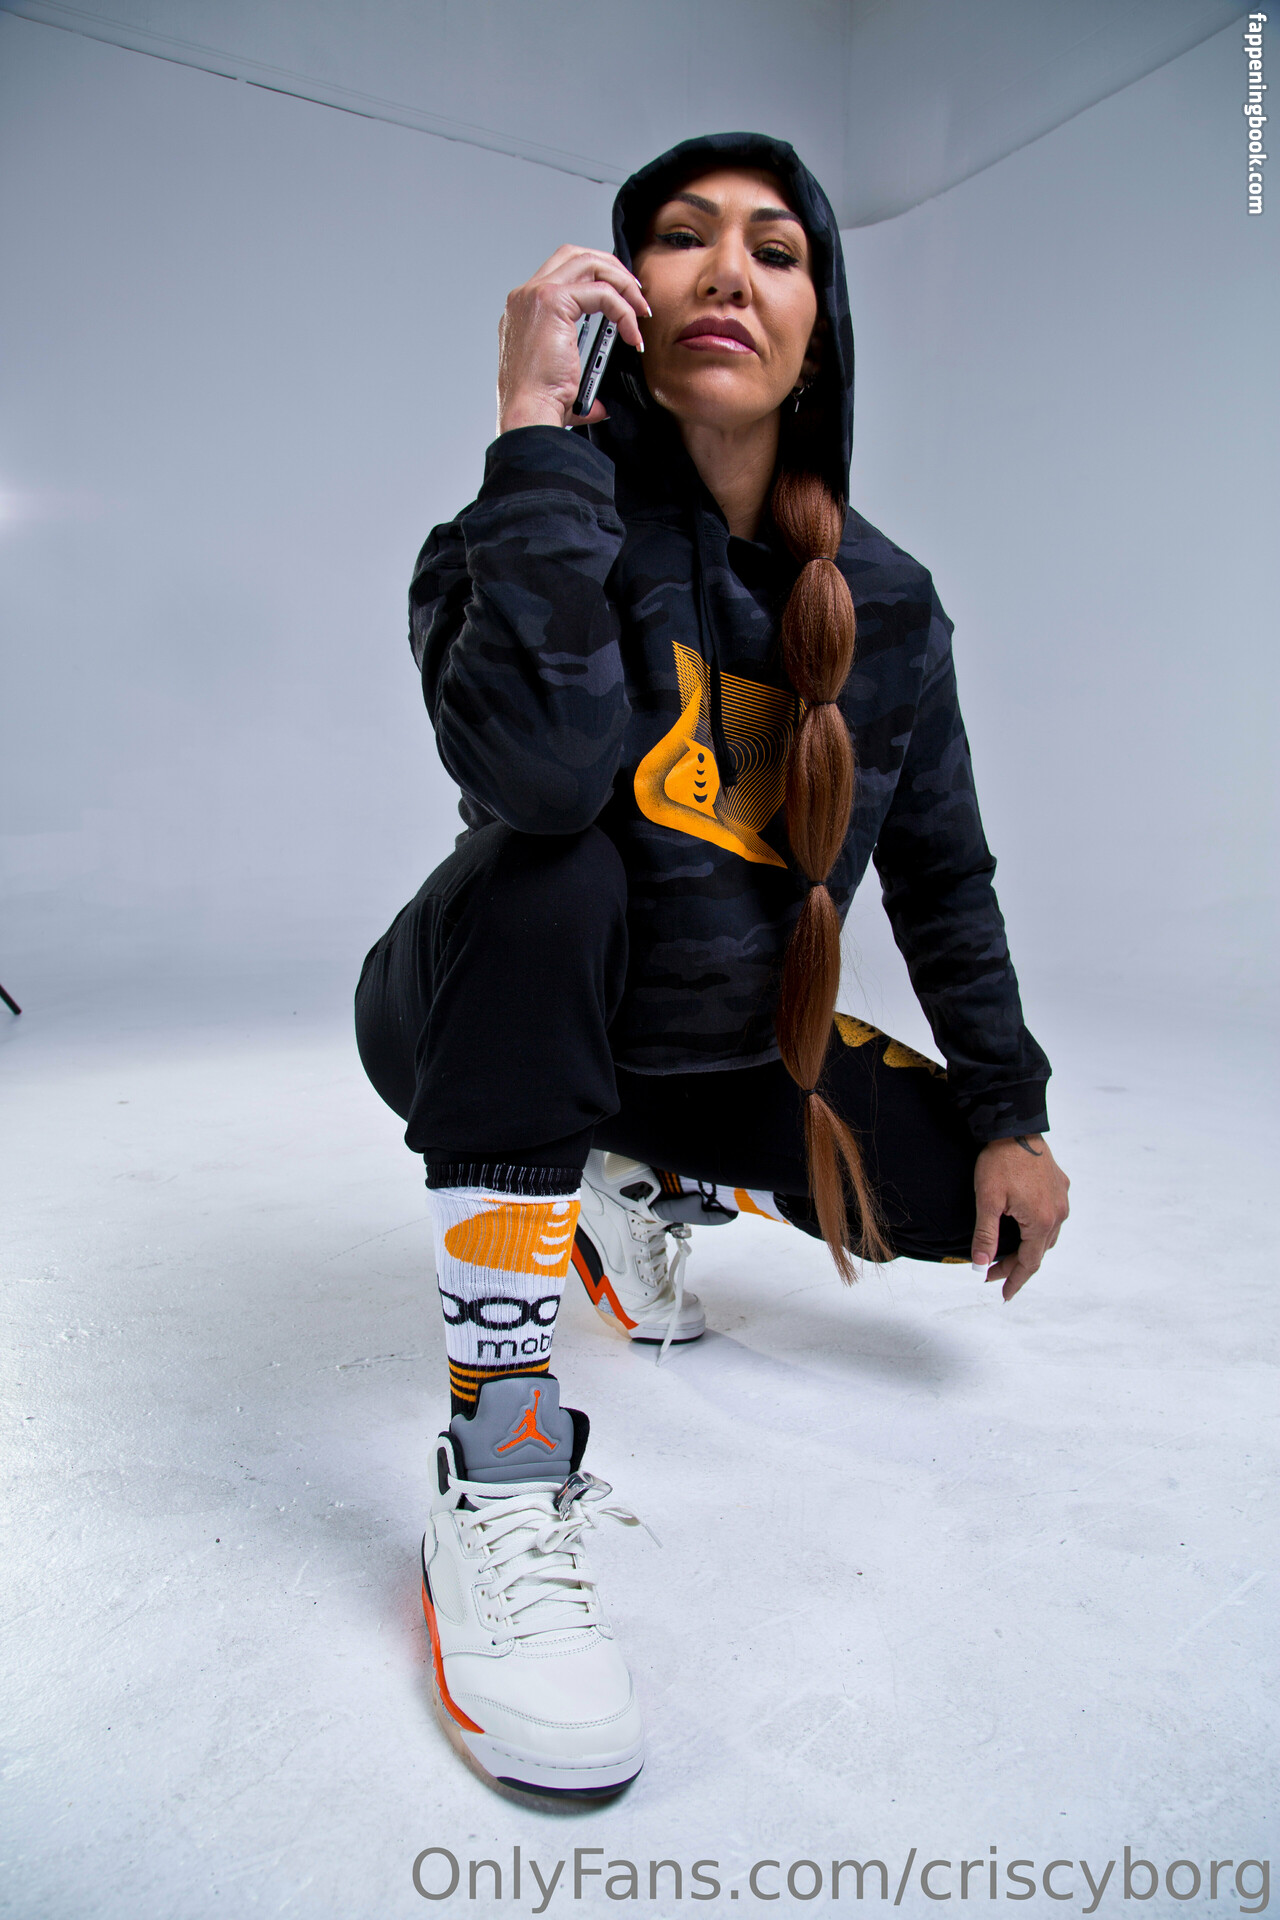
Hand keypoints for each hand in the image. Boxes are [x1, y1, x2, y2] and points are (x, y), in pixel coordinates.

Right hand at [497, 244, 649, 435]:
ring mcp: (536, 295)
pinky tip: (633, 335)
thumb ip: (576, 382)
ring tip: (641, 309)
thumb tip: (598, 403)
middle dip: (612, 269)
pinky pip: (602, 293)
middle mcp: (525, 297)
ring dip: (622, 282)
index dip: (597, 277)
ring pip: (590, 263)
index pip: (563, 272)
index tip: (622, 300)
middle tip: (636, 295)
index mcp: (524, 311)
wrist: (529, 414)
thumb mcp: (558, 383)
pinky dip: (624, 311)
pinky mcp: (553, 302)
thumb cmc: (539, 405)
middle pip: (576, 255)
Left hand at [971, 1134, 1069, 1301]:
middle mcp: (1058, 1213)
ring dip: (1028, 1247)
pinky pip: (1051, 1215)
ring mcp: (1062, 1198)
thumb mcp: (987, 1201)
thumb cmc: (998, 1162)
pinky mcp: (1060, 1184)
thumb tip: (980, 1265)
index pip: (1029, 1263)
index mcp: (1041, 1221)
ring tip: (1006, 1253)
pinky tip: (1023, 1225)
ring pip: (1047, 1234)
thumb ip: (985, 1236)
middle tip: (991, 1272)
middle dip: (1015, 1265)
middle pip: (1039, 1251)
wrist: (1014, 1126)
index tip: (1003, 1294)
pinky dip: (1036, 1228)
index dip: (1015, 1280)